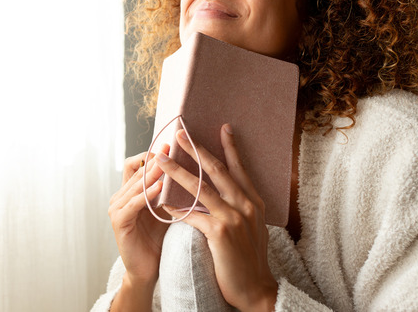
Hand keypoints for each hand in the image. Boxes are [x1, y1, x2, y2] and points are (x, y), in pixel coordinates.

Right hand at [108, 146, 170, 287]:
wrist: (149, 269)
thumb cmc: (160, 239)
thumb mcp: (165, 208)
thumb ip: (169, 189)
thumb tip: (188, 166)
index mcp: (130, 191)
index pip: (137, 164)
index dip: (152, 153)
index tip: (171, 145)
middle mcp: (120, 196)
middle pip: (136, 170)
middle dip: (155, 159)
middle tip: (171, 147)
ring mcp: (117, 208)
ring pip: (135, 184)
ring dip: (151, 174)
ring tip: (167, 164)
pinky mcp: (119, 221)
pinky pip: (133, 203)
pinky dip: (146, 194)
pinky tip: (160, 188)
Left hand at [157, 125, 276, 311]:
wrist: (256, 289)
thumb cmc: (249, 259)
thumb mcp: (250, 227)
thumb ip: (239, 207)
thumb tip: (224, 193)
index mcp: (253, 201)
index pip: (239, 168)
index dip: (230, 147)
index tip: (223, 127)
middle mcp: (246, 204)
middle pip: (217, 170)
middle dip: (196, 149)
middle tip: (180, 134)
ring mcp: (234, 217)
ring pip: (200, 188)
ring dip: (178, 171)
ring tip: (161, 160)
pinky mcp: (221, 232)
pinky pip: (192, 215)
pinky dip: (176, 208)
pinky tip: (162, 202)